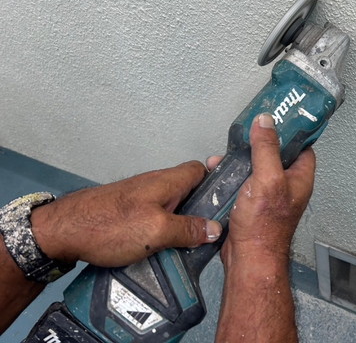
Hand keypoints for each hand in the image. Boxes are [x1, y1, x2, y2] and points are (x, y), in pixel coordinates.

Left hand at [30, 161, 221, 266]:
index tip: (230, 192)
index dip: (217, 177)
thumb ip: (188, 229)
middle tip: (215, 226)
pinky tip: (167, 246)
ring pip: (174, 204)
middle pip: (189, 188)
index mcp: (168, 181)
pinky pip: (158, 215)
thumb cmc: (110, 225)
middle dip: (203, 205)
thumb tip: (215, 229)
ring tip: (194, 241)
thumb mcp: (157, 231)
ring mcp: (142, 197)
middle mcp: (157, 184)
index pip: (201, 168)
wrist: (64, 231)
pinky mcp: (130, 211)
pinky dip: (167, 227)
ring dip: (185, 219)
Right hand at [207, 114, 314, 267]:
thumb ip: (267, 148)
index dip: (291, 131)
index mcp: (300, 177)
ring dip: (240, 161)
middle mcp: (287, 186)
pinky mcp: (251, 204)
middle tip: (246, 133)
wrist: (248, 257)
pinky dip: (230, 176)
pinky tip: (218, 173)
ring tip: (225, 156)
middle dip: (257, 144)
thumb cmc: (264, 226)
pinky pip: (242, 183)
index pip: (302, 146)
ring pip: (255, 168)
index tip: (278, 117)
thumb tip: (266, 121)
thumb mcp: (268, 178)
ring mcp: (269, 195)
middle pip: (275, 154)